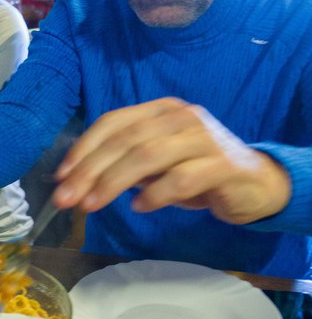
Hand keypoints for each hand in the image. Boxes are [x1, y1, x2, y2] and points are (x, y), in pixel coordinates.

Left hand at [55, 97, 290, 224]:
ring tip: (92, 205)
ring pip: (148, 156)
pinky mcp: (222, 165)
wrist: (256, 184)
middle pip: (125, 139)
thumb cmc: (198, 173)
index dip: (84, 148)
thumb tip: (80, 181)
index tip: (61, 176)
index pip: (113, 122)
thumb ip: (125, 166)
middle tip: (67, 198)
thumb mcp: (157, 165)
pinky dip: (154, 195)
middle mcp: (181, 117)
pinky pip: (180, 179)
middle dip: (90, 170)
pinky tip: (140, 207)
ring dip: (113, 182)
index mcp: (160, 111)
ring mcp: (203, 138)